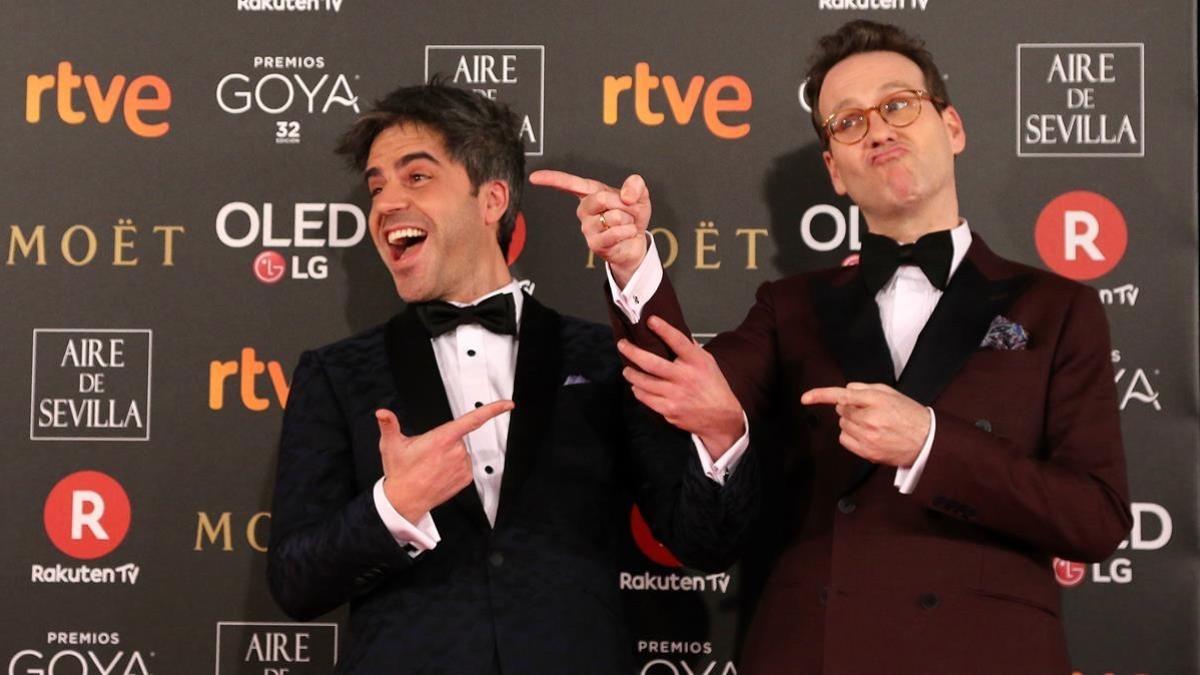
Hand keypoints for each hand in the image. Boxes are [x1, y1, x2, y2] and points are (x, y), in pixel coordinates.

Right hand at [377, 400, 514, 521]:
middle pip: (458, 437)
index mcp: (442, 439)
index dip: (493, 410)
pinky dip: (454, 466)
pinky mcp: (466, 478)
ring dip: (449, 454)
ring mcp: (462, 466)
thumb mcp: (391, 445)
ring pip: (461, 451)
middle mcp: (456, 451)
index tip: (507, 405)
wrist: (404, 501)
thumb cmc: (400, 473)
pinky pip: (464, 465)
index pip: (473, 419)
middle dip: (445, 441)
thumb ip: (389, 425)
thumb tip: (382, 413)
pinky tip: (439, 472)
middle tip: (427, 452)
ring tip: (431, 465)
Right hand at [528, 170, 650, 284]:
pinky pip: (614, 232)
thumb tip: (627, 195)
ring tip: (626, 224)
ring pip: (612, 216)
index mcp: (591, 193)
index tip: (534, 177)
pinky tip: (627, 234)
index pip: (569, 184)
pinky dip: (628, 231)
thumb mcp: (639, 196)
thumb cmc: (632, 217)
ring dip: (628, 219)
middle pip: (600, 197)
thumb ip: (635, 186)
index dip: (552, 179)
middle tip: (628, 211)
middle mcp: (584, 210)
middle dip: (623, 203)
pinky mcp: (594, 244)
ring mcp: (587, 228)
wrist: (636, 242)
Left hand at [617, 315, 744, 459]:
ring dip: (631, 374)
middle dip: (633, 352)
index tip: (651, 320)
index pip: (678, 341)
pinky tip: (637, 386)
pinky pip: (646, 398)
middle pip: (652, 363)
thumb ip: (691, 348)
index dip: (663, 329)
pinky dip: (638, 391)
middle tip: (623, 345)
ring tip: (627, 369)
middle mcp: (685, 377)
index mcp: (696, 362)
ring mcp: (676, 395)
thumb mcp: (707, 362)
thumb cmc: (713, 387)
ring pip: (644, 382)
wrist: (722, 417)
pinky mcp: (670, 410)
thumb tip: (676, 331)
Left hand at [801, 383, 928, 466]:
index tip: (805, 398)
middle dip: (850, 409)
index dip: (821, 395)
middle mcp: (869, 418)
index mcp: (876, 400)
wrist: (926, 441)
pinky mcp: (866, 452)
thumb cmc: (909, 415)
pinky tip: (866, 435)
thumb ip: (866, 388)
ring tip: (872, 424)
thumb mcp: (891, 393)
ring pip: (842, 425)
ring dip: (851, 422)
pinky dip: (850, 436)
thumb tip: (847, 389)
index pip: (842, 395)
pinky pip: (844, 439)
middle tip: (868, 412)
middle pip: (841, 410)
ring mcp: (867, 437)